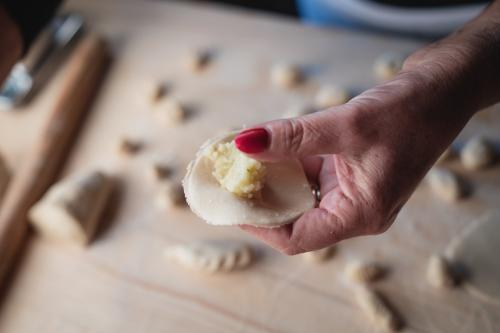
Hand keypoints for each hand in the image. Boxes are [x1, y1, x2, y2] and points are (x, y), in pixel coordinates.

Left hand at [236, 49, 482, 254]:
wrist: (443, 89)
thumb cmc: (409, 112)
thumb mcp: (346, 125)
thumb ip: (293, 137)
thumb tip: (244, 144)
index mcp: (360, 214)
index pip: (298, 238)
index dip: (259, 226)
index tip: (229, 204)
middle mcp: (355, 209)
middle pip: (295, 217)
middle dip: (260, 200)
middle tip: (228, 180)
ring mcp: (353, 190)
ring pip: (300, 194)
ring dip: (271, 177)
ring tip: (240, 161)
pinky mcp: (349, 170)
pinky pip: (310, 173)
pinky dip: (287, 161)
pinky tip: (268, 145)